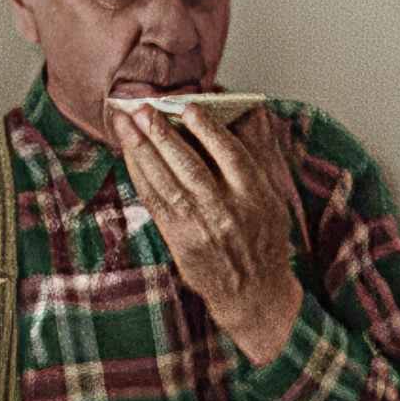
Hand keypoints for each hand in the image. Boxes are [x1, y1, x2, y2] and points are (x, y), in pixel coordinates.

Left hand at [113, 105, 303, 364]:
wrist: (254, 293)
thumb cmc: (263, 240)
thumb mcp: (273, 198)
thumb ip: (258, 157)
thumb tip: (249, 113)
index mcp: (256, 198)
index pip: (232, 157)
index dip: (209, 131)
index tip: (189, 107)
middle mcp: (228, 212)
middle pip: (191, 167)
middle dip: (163, 134)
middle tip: (143, 108)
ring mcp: (201, 228)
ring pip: (167, 182)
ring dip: (142, 150)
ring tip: (126, 123)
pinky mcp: (180, 241)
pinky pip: (155, 202)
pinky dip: (140, 175)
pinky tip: (130, 154)